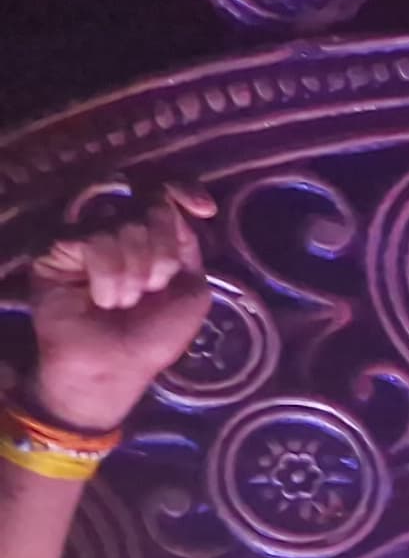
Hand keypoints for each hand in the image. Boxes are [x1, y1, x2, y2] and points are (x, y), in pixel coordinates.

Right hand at [30, 185, 216, 430]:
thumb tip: (178, 209)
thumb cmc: (153, 336)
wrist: (114, 368)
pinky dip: (108, 275)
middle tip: (154, 287)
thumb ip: (188, 246)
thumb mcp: (191, 291)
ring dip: (135, 271)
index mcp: (152, 236)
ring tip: (125, 301)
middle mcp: (119, 229)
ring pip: (124, 224)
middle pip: (150, 206)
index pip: (165, 191)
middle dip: (163, 252)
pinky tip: (102, 300)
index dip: (184, 190)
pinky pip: (94, 240)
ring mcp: (86, 236)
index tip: (204, 209)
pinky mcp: (56, 248)